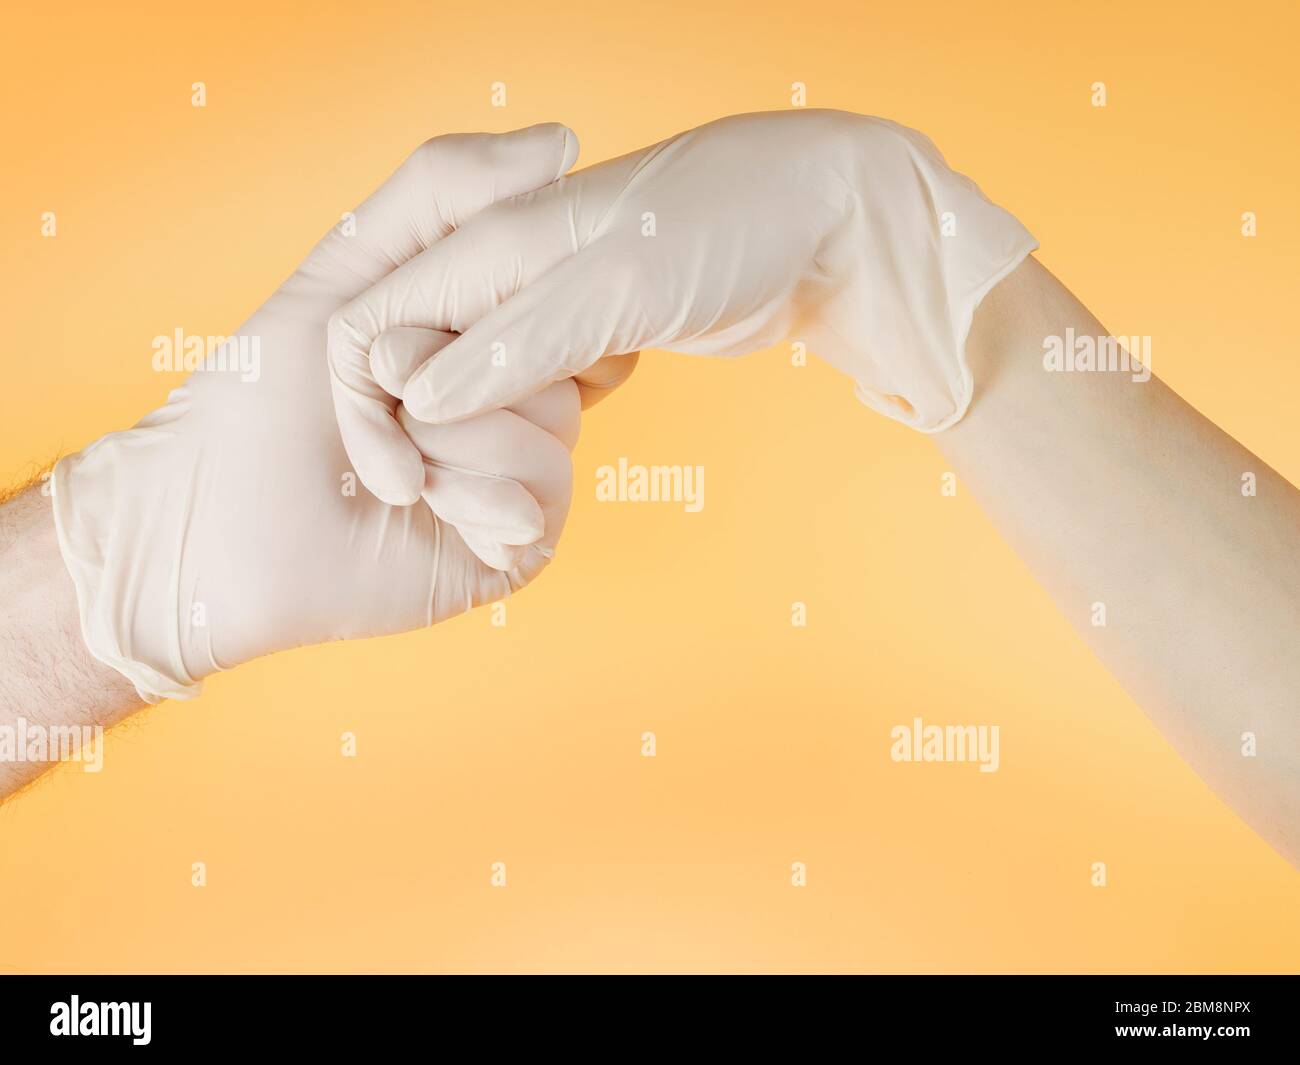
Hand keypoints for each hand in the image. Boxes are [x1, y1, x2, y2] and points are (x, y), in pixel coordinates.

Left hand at [53, 125, 581, 701]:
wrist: (220, 527)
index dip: (494, 299)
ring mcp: (520, 476)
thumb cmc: (266, 401)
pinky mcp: (516, 545)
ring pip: (553, 431)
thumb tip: (565, 144)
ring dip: (456, 444)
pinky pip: (541, 500)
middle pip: (559, 359)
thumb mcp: (351, 271)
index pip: (554, 290)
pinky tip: (425, 515)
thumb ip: (442, 191)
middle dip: (454, 377)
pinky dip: (474, 503)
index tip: (414, 327)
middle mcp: (515, 402)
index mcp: (487, 339)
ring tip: (399, 471)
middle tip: (390, 405)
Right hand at [327, 109, 1036, 503]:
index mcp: (490, 242)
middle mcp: (504, 268)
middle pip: (417, 363)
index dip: (374, 408)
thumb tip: (422, 395)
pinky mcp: (586, 331)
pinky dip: (535, 434)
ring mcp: (545, 300)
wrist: (822, 220)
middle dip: (428, 440)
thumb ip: (519, 339)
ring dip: (483, 447)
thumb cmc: (731, 226)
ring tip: (517, 513)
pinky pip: (531, 389)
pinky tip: (556, 472)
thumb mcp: (622, 286)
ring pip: (473, 384)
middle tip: (484, 513)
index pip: (379, 325)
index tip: (403, 485)